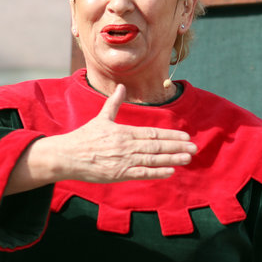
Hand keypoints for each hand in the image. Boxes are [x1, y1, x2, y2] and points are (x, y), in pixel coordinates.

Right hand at [6, 84, 196, 192]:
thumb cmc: (84, 138)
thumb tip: (122, 87)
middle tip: (194, 148)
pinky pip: (142, 174)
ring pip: (152, 160)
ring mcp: (123, 161)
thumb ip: (114, 103)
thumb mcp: (101, 118)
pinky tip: (170, 172)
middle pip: (157, 146)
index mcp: (124, 132)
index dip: (170, 135)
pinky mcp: (118, 174)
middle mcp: (126, 146)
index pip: (153, 134)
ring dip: (172, 159)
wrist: (67, 156)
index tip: (186, 136)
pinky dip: (157, 173)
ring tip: (188, 158)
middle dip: (177, 147)